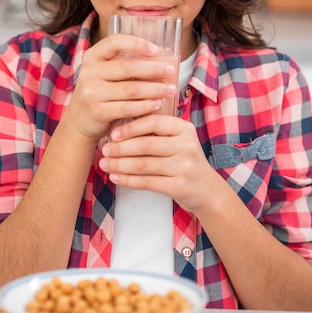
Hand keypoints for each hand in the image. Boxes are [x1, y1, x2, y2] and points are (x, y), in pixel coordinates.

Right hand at [63, 35, 176, 142]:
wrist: (79, 121)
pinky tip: (158, 104)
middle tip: (171, 71)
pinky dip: (145, 106)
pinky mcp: (97, 112)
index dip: (137, 43)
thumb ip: (126, 65)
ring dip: (154, 89)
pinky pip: (127, 108)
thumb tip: (163, 58)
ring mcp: (91, 92)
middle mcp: (89, 72)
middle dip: (153, 69)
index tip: (157, 50)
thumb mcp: (106, 74)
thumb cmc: (101, 93)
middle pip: (127, 66)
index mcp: (93, 57)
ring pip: (130, 89)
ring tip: (170, 89)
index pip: (115, 42)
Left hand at [99, 113, 217, 214]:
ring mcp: (185, 167)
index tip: (113, 134)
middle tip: (104, 150)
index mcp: (184, 129)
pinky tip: (115, 178)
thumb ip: (157, 132)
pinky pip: (147, 182)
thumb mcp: (178, 141)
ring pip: (144, 164)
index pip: (153, 121)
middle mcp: (186, 145)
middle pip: (145, 144)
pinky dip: (128, 180)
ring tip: (105, 164)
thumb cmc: (185, 162)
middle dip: (120, 148)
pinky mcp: (180, 186)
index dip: (130, 127)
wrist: (207, 191)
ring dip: (120, 165)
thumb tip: (118, 130)